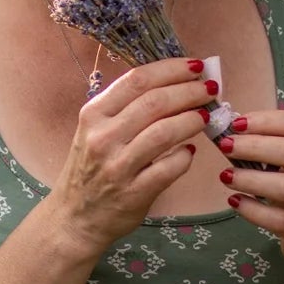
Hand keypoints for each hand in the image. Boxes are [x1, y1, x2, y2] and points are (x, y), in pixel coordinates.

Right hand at [50, 57, 212, 255]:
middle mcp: (102, 137)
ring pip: (165, 132)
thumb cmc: (90, 169)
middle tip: (209, 90)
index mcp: (93, 114)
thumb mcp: (95, 132)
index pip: (137, 80)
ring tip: (206, 116)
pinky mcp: (134, 192)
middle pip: (155, 102)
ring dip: (192, 120)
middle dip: (189, 91)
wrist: (74, 217)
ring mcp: (117, 166)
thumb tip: (174, 86)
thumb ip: (126, 110)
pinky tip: (190, 152)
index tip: (195, 66)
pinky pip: (170, 167)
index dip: (172, 69)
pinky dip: (186, 156)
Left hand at [214, 109, 283, 272]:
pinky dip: (253, 209)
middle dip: (255, 146)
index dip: (267, 121)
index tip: (236, 124)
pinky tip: (235, 201)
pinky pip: (280, 220)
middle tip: (226, 146)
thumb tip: (232, 131)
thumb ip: (274, 146)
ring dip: (252, 178)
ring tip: (226, 176)